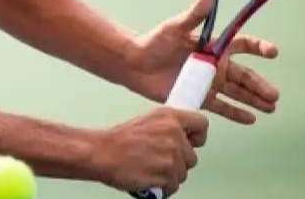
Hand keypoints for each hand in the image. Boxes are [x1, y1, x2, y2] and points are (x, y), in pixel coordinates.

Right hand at [93, 107, 207, 194]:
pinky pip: (173, 186)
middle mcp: (174, 135)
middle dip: (178, 162)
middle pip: (192, 157)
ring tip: (151, 170)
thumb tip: (182, 136)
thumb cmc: (119, 140)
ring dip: (169, 176)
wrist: (102, 154)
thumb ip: (168, 126)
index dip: (197, 137)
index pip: (202, 124)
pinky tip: (150, 179)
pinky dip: (163, 187)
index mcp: (170, 118)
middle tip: (159, 161)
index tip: (190, 143)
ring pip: (182, 174)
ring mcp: (171, 156)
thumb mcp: (147, 121)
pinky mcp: (166, 175)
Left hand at [130, 0, 279, 123]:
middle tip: (275, 95)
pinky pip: (221, 107)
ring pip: (237, 93)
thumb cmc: (153, 42)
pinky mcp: (197, 97)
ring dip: (254, 100)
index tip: (272, 52)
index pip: (241, 45)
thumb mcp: (175, 27)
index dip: (258, 47)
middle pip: (244, 76)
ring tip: (272, 108)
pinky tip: (251, 119)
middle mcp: (213, 65)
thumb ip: (195, 13)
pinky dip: (236, 113)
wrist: (134, 65)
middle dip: (260, 85)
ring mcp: (207, 82)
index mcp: (212, 46)